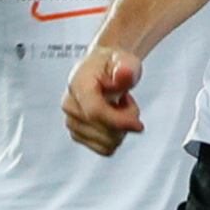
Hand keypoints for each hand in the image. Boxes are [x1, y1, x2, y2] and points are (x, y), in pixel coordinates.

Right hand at [64, 42, 148, 156]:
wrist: (103, 68)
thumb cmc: (114, 64)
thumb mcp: (126, 60)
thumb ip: (126, 68)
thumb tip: (124, 74)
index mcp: (78, 84)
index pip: (95, 111)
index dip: (119, 121)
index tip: (139, 125)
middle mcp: (70, 105)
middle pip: (105, 131)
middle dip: (125, 120)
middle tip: (127, 100)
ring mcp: (71, 122)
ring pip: (107, 143)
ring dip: (121, 129)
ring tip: (118, 107)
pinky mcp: (78, 134)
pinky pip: (104, 149)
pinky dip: (115, 137)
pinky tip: (113, 118)